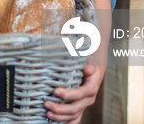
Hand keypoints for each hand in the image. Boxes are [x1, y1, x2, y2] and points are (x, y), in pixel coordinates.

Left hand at [44, 63, 104, 123]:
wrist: (95, 71)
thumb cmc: (89, 65)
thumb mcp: (90, 61)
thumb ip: (89, 64)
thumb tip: (87, 69)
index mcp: (91, 88)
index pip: (80, 94)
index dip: (68, 94)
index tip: (55, 91)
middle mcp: (88, 99)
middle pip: (75, 108)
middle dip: (60, 108)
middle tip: (47, 104)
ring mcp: (84, 105)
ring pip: (73, 116)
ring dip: (60, 117)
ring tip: (48, 114)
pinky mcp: (80, 108)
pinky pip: (74, 119)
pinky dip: (66, 123)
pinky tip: (56, 123)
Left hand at [45, 0, 110, 123]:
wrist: (97, 35)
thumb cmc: (87, 31)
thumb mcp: (82, 30)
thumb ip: (74, 32)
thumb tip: (65, 29)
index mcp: (95, 71)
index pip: (87, 88)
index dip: (73, 92)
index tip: (56, 89)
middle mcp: (93, 83)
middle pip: (83, 103)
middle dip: (65, 106)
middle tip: (47, 104)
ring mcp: (89, 90)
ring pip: (80, 109)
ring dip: (65, 114)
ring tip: (47, 112)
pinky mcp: (81, 94)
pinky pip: (77, 111)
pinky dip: (69, 119)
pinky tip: (55, 121)